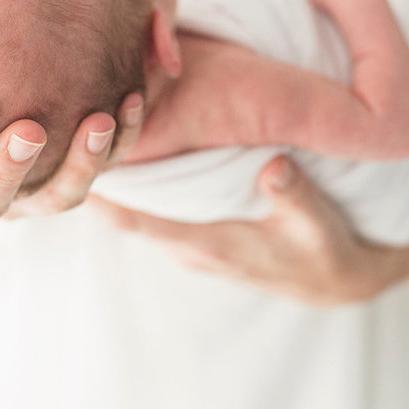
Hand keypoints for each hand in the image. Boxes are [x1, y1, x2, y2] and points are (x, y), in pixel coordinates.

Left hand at [89, 156, 408, 304]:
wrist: (339, 281)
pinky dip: (143, 189)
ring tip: (94, 132)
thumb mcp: (319, 225)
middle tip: (68, 128)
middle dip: (99, 177)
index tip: (73, 150)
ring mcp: (194, 246)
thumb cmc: (326, 251)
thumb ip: (295, 198)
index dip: (101, 190)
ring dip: (120, 183)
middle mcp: (190, 248)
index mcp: (207, 244)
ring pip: (139, 213)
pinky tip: (136, 155)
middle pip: (125, 214)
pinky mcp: (203, 238)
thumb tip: (274, 169)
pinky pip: (159, 213)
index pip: (134, 219)